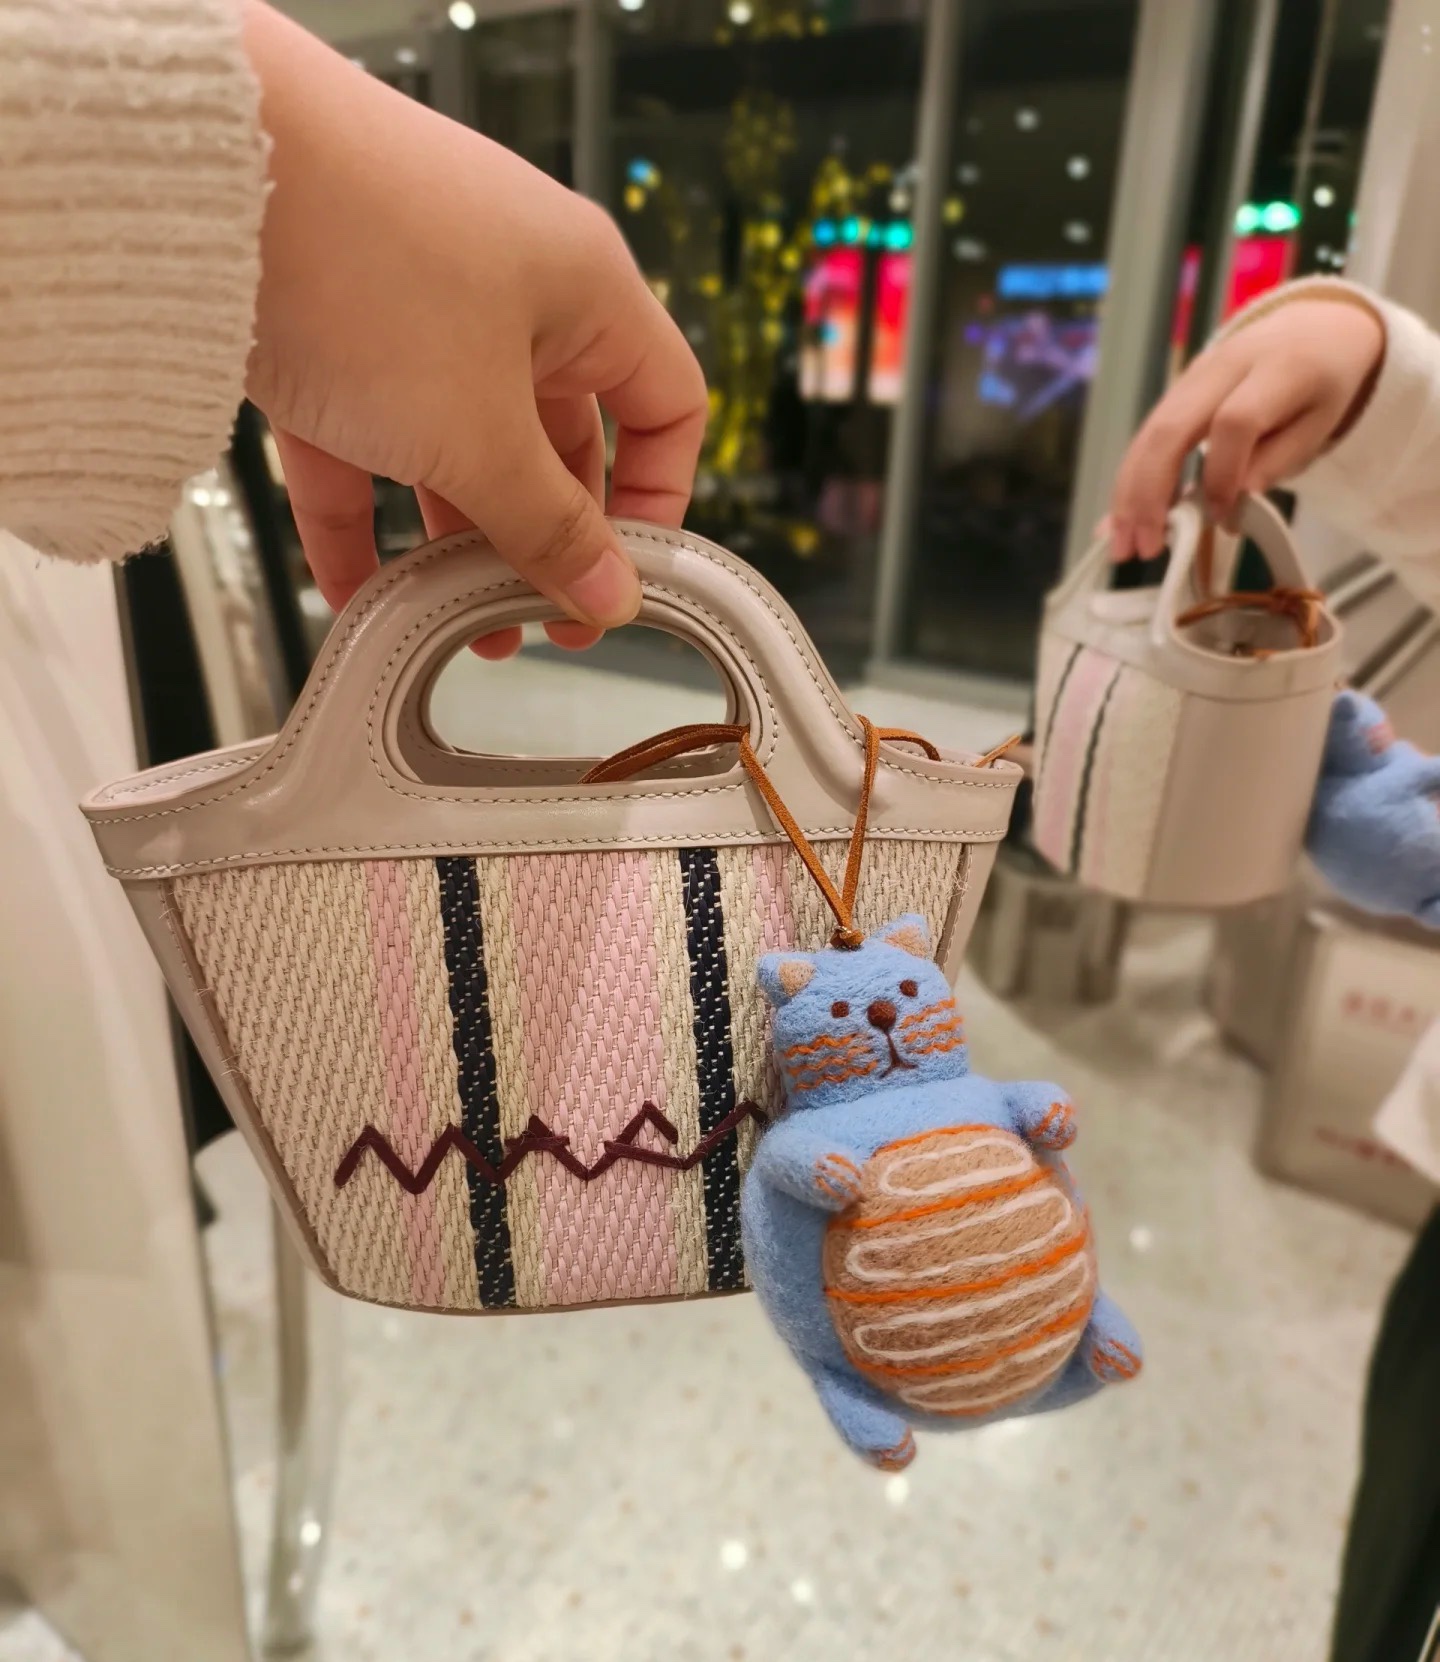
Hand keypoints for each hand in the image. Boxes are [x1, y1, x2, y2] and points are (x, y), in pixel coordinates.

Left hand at [241, 3, 706, 657]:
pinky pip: (364, 446)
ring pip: (457, 448)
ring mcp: (415, 310)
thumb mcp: (481, 433)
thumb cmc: (366, 264)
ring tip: (451, 624)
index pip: (665, 405)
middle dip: (543, 539)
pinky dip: (365, 521)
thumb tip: (609, 595)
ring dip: (456, 543)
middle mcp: (510, 292)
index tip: (622, 575)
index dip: (658, 499)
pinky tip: (362, 596)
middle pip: (555, 441)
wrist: (193, 176)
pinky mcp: (326, 333)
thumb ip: (551, 527)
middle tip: (532, 620)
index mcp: (584, 290)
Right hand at [1108, 297, 1383, 562]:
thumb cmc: (1321, 383)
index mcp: (1276, 368)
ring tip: (1123, 544)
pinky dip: (1131, 481)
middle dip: (1149, 494)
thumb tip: (1235, 502)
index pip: (1235, 422)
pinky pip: (1146, 437)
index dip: (1222, 475)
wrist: (1311, 328)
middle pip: (1171, 428)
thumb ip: (1279, 459)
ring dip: (1128, 494)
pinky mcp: (1176, 392)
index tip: (1222, 518)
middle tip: (1144, 547)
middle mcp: (1223, 367)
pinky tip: (1122, 519)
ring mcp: (1192, 377)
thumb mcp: (1321, 422)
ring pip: (1148, 434)